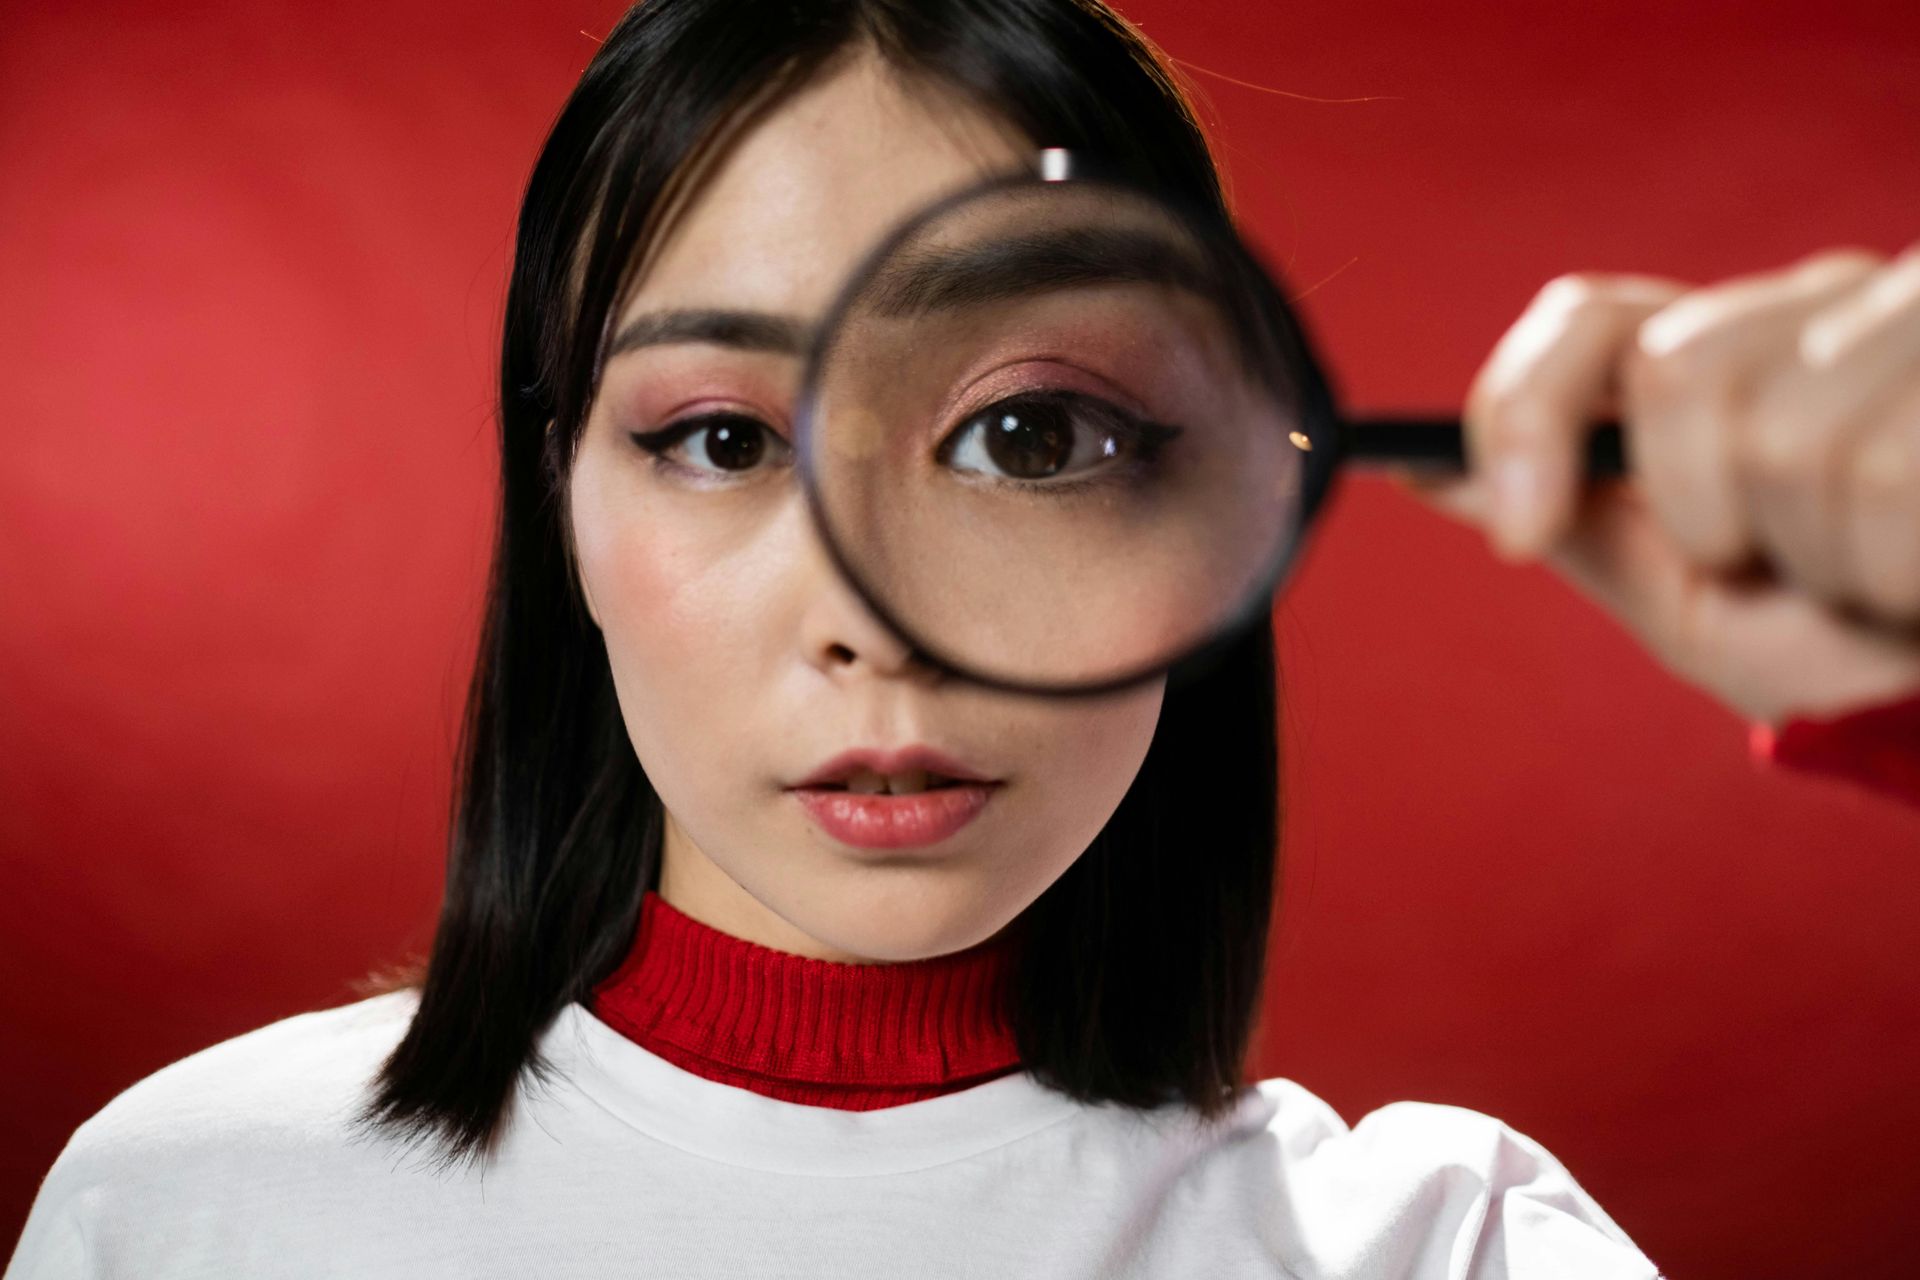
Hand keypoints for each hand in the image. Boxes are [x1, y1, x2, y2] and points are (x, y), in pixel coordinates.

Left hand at [1394, 245, 1919, 726]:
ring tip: (1873, 575)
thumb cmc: (1842, 647)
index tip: (1516, 533)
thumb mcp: (1687, 597)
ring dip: (1818, 555)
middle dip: (1702, 514)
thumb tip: (1424, 471)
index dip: (1525, 414)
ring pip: (1784, 436)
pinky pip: (1885, 480)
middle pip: (1674, 370)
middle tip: (1778, 568)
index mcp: (1732, 350)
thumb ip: (1576, 521)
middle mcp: (1822, 307)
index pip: (1589, 320)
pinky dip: (1894, 570)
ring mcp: (1912, 323)